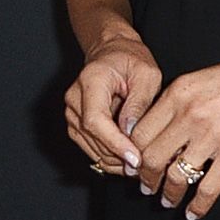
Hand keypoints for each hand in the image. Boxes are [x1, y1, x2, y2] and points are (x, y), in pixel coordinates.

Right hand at [64, 33, 161, 175]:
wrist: (113, 52)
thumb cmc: (131, 59)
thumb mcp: (147, 74)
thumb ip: (139, 103)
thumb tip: (131, 132)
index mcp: (91, 81)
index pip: (95, 120)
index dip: (114, 143)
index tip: (134, 157)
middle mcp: (75, 98)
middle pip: (91, 137)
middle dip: (118, 155)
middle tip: (144, 167)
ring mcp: (72, 112)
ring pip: (90, 146)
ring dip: (114, 160)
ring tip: (139, 165)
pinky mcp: (76, 123)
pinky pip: (90, 146)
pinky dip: (108, 156)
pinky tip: (127, 159)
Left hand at [130, 42, 219, 219]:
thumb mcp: (201, 79)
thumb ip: (178, 103)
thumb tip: (159, 132)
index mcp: (178, 93)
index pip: (140, 132)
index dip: (134, 153)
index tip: (135, 163)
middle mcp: (190, 114)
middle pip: (152, 157)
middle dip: (146, 178)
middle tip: (146, 186)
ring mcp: (212, 136)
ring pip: (176, 177)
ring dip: (168, 194)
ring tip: (167, 200)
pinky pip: (207, 189)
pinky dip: (197, 206)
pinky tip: (193, 212)